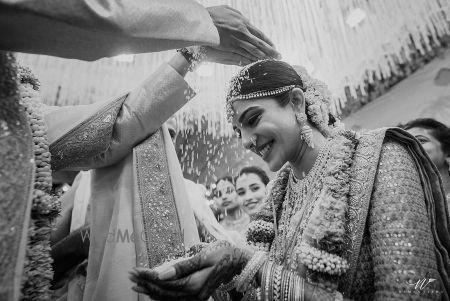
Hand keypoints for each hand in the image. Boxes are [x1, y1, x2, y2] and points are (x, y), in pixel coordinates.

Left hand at [129, 241, 251, 300]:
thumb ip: (182, 266)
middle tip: (130, 276)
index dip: (148, 277)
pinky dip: (162, 296)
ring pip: (168, 298)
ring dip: (151, 291)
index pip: (164, 283)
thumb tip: (161, 272)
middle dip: (145, 284)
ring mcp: (195, 297)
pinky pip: (175, 299)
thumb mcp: (204, 256)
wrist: (240, 262)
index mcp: (194, 283)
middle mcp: (193, 294)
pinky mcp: (197, 296)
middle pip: (163, 292)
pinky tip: (153, 291)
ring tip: (136, 283)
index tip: (135, 270)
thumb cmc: (223, 254)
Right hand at [205, 5, 279, 64]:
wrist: (202, 21)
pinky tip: (257, 63)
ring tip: (271, 61)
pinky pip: (244, 54)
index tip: (273, 46)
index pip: (258, 33)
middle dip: (270, 50)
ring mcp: (237, 39)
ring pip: (254, 49)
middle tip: (278, 56)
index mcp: (243, 22)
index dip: (267, 41)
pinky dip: (251, 59)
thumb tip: (243, 20)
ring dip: (263, 56)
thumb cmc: (212, 15)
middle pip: (259, 42)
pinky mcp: (230, 46)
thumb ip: (237, 16)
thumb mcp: (228, 11)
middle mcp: (243, 31)